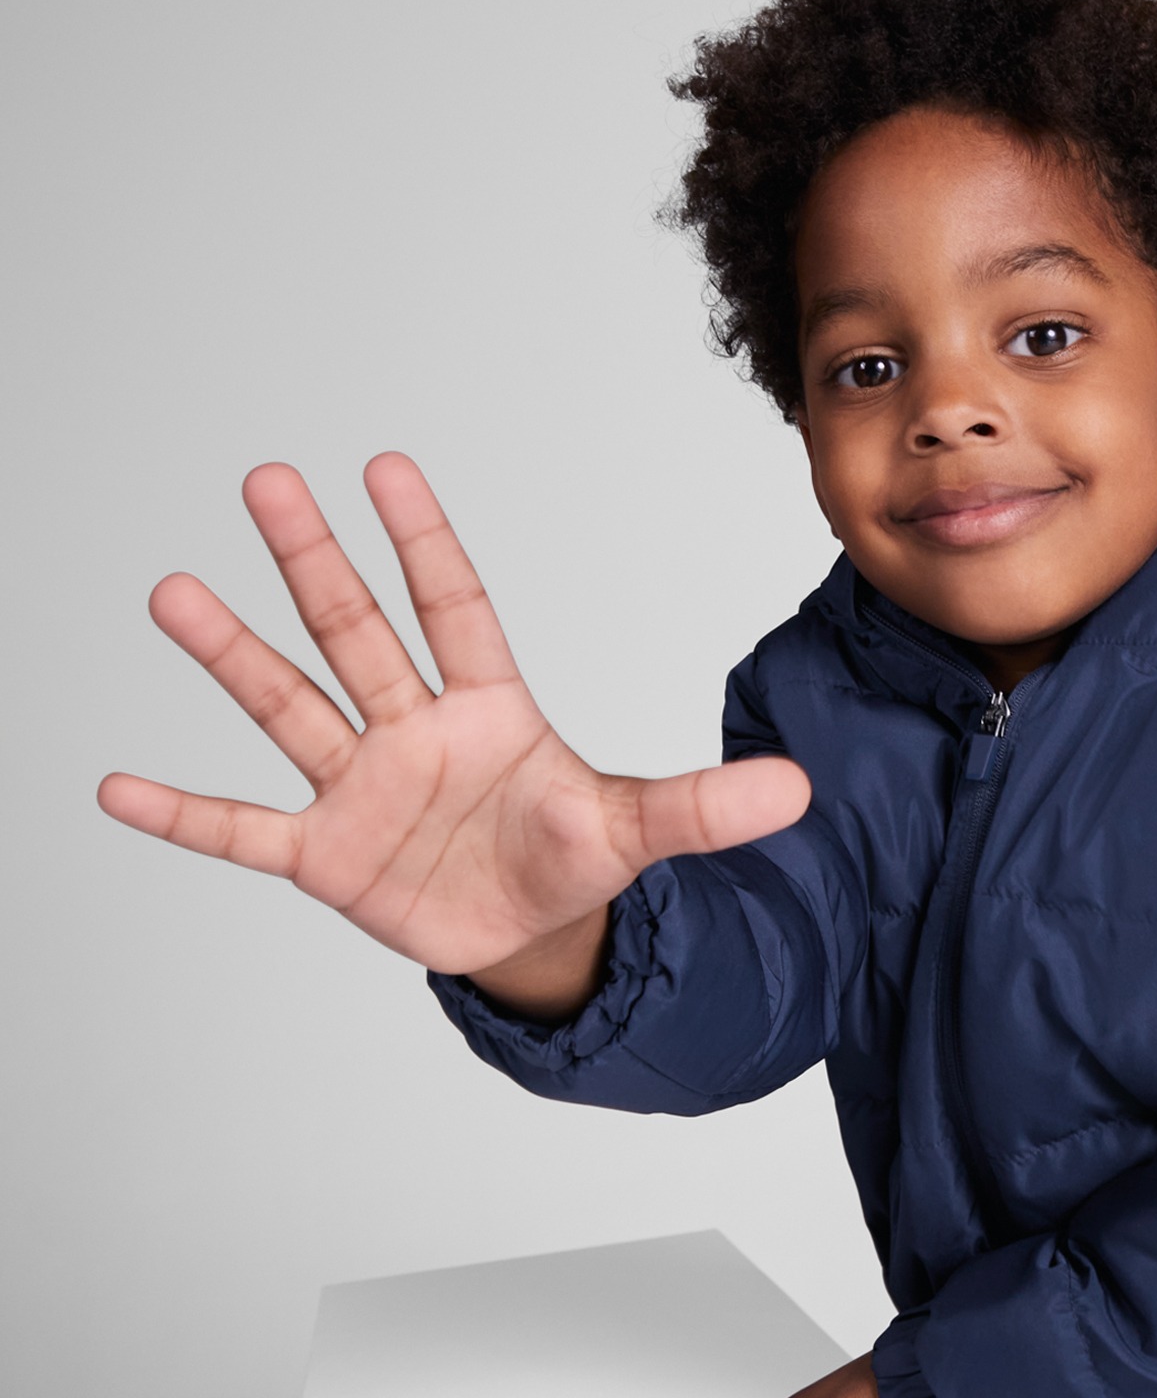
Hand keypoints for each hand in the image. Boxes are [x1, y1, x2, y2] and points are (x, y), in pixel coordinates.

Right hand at [97, 456, 809, 997]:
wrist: (530, 932)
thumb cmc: (571, 857)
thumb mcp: (640, 831)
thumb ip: (706, 806)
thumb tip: (798, 787)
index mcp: (489, 708)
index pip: (453, 608)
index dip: (423, 543)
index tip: (383, 466)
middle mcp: (413, 731)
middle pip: (356, 632)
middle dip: (315, 562)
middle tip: (265, 480)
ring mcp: (361, 788)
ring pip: (291, 707)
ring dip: (233, 656)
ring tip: (172, 591)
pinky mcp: (327, 857)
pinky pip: (243, 829)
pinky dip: (184, 813)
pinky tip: (117, 785)